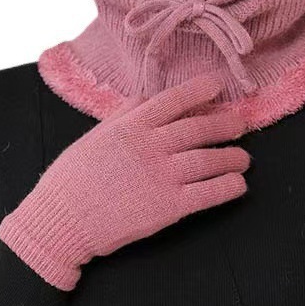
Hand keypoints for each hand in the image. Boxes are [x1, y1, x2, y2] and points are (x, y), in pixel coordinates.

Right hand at [0, 73, 251, 290]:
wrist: (61, 220)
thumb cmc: (73, 178)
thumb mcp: (95, 135)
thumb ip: (123, 114)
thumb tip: (146, 97)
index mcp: (132, 126)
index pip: (174, 100)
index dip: (199, 90)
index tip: (217, 85)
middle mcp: (151, 146)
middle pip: (199, 128)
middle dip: (225, 124)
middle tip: (239, 124)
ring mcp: (161, 176)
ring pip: (209, 159)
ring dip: (232, 157)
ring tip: (243, 158)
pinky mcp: (168, 208)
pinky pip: (208, 194)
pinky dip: (228, 187)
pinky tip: (237, 185)